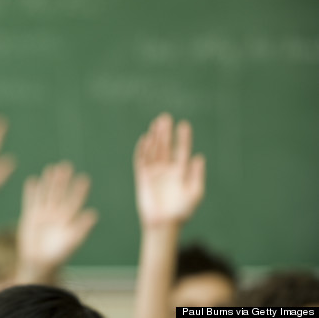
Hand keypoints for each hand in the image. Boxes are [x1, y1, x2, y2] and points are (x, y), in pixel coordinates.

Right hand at [17, 162, 97, 280]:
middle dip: (63, 181)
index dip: (79, 190)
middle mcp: (56, 214)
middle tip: (66, 166)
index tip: (84, 178)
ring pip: (46, 194)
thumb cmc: (58, 255)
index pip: (74, 201)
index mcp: (68, 219)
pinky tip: (32, 180)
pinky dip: (31, 191)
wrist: (38, 263)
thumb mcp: (72, 241)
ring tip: (51, 168)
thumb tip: (94, 214)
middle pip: (60, 194)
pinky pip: (31, 201)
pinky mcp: (30, 216)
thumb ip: (82, 227)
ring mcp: (43, 214)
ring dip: (48, 182)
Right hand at [133, 113, 204, 227]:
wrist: (164, 224)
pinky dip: (142, 150)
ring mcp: (154, 172)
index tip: (184, 125)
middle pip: (165, 146)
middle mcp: (166, 169)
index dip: (182, 137)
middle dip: (165, 133)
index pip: (181, 150)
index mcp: (180, 171)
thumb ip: (197, 175)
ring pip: (153, 150)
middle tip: (165, 117)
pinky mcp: (142, 177)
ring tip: (156, 124)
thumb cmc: (181, 211)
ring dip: (154, 137)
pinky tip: (145, 139)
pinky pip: (141, 160)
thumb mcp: (195, 193)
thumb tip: (199, 157)